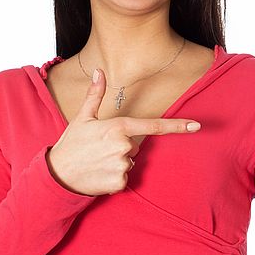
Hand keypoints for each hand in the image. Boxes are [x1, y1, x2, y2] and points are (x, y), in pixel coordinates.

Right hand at [45, 68, 201, 195]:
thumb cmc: (71, 144)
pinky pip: (125, 177)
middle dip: (122, 147)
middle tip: (100, 149)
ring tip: (98, 161)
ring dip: (118, 162)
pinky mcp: (120, 182)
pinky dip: (114, 177)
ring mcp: (122, 165)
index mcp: (118, 127)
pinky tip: (99, 173)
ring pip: (131, 161)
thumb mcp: (83, 117)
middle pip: (136, 146)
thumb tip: (99, 71)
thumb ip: (96, 95)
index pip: (154, 126)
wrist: (57, 175)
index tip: (196, 126)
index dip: (177, 126)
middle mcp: (124, 146)